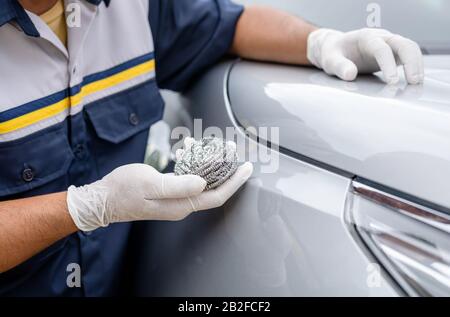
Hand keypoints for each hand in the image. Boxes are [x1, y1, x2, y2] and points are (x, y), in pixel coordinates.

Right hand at [67, 162, 252, 231]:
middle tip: (229, 147)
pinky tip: (185, 149)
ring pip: (201, 180)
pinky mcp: (168, 192)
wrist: (103, 199)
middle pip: (213, 187)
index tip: (246, 167)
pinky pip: (187, 177)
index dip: (234, 182)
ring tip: (206, 142)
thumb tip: (203, 182)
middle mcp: (182, 204)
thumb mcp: (150, 184)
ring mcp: (176, 199)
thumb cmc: (124, 190)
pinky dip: (190, 162)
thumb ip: (178, 185)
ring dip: (206, 161)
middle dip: (224, 167)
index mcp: (182, 205)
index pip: (217, 195)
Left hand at [307, 28, 423, 83]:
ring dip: (417, 64)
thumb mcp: (329, 60)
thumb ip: (339, 66)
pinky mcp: (392, 53)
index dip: (388, 64)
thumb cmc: (333, 53)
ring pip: (410, 49)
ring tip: (417, 84)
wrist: (335, 48)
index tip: (392, 82)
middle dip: (411, 62)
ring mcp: (389, 44)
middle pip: (403, 44)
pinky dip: (415, 66)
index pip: (382, 48)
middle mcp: (381, 37)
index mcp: (365, 37)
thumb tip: (350, 75)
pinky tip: (415, 81)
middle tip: (413, 82)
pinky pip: (408, 56)